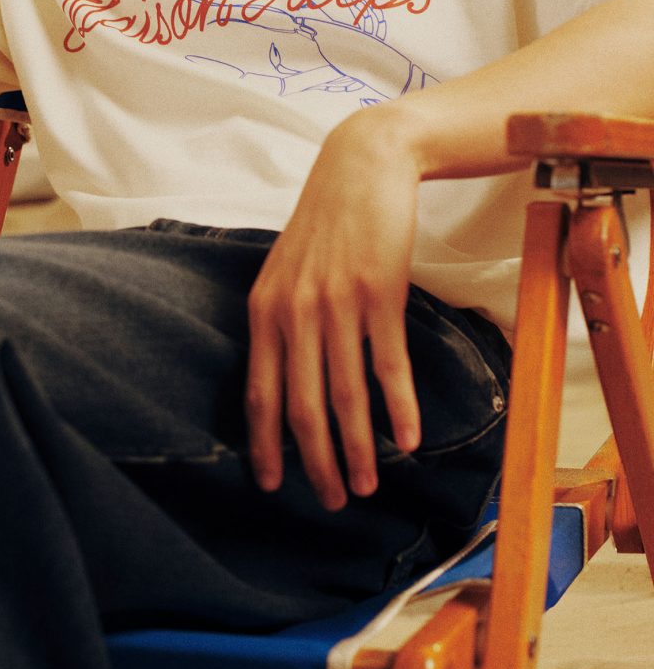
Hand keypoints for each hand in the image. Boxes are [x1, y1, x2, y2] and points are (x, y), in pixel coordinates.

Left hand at [246, 110, 423, 509]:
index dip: (265, 444)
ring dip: (359, 449)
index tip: (273, 485)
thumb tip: (282, 380)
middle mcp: (294, 312)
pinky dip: (400, 407)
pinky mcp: (379, 293)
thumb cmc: (325, 224)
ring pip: (346, 395)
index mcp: (264, 310)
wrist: (362, 167)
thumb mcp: (285, 270)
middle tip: (333, 501)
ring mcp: (336, 304)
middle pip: (302, 406)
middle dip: (316, 462)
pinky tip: (409, 440)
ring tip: (369, 486)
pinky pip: (388, 365)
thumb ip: (281, 320)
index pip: (258, 393)